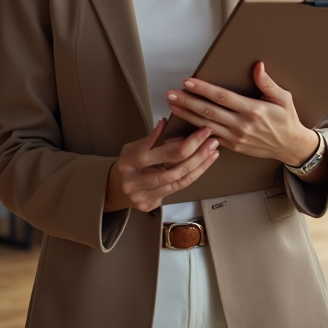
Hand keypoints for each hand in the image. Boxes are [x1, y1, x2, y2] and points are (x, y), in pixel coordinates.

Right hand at [103, 118, 219, 212]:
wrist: (114, 188)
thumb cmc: (128, 164)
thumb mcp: (133, 147)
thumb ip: (152, 138)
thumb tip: (168, 122)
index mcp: (129, 162)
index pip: (164, 152)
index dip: (187, 142)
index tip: (203, 131)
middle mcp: (134, 182)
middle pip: (173, 170)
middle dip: (197, 155)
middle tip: (212, 142)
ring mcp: (142, 196)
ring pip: (178, 182)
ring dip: (199, 166)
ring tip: (213, 153)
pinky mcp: (150, 205)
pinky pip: (177, 190)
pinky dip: (192, 176)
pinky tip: (203, 165)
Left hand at [166, 62, 320, 169]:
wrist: (290, 146)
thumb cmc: (287, 120)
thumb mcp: (283, 98)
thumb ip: (267, 83)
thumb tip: (257, 66)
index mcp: (253, 110)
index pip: (222, 97)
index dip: (203, 89)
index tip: (188, 82)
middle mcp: (242, 125)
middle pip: (209, 111)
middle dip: (188, 101)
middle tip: (171, 94)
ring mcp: (236, 137)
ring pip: (205, 125)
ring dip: (187, 115)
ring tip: (172, 106)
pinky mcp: (233, 146)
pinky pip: (210, 138)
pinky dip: (195, 131)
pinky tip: (184, 124)